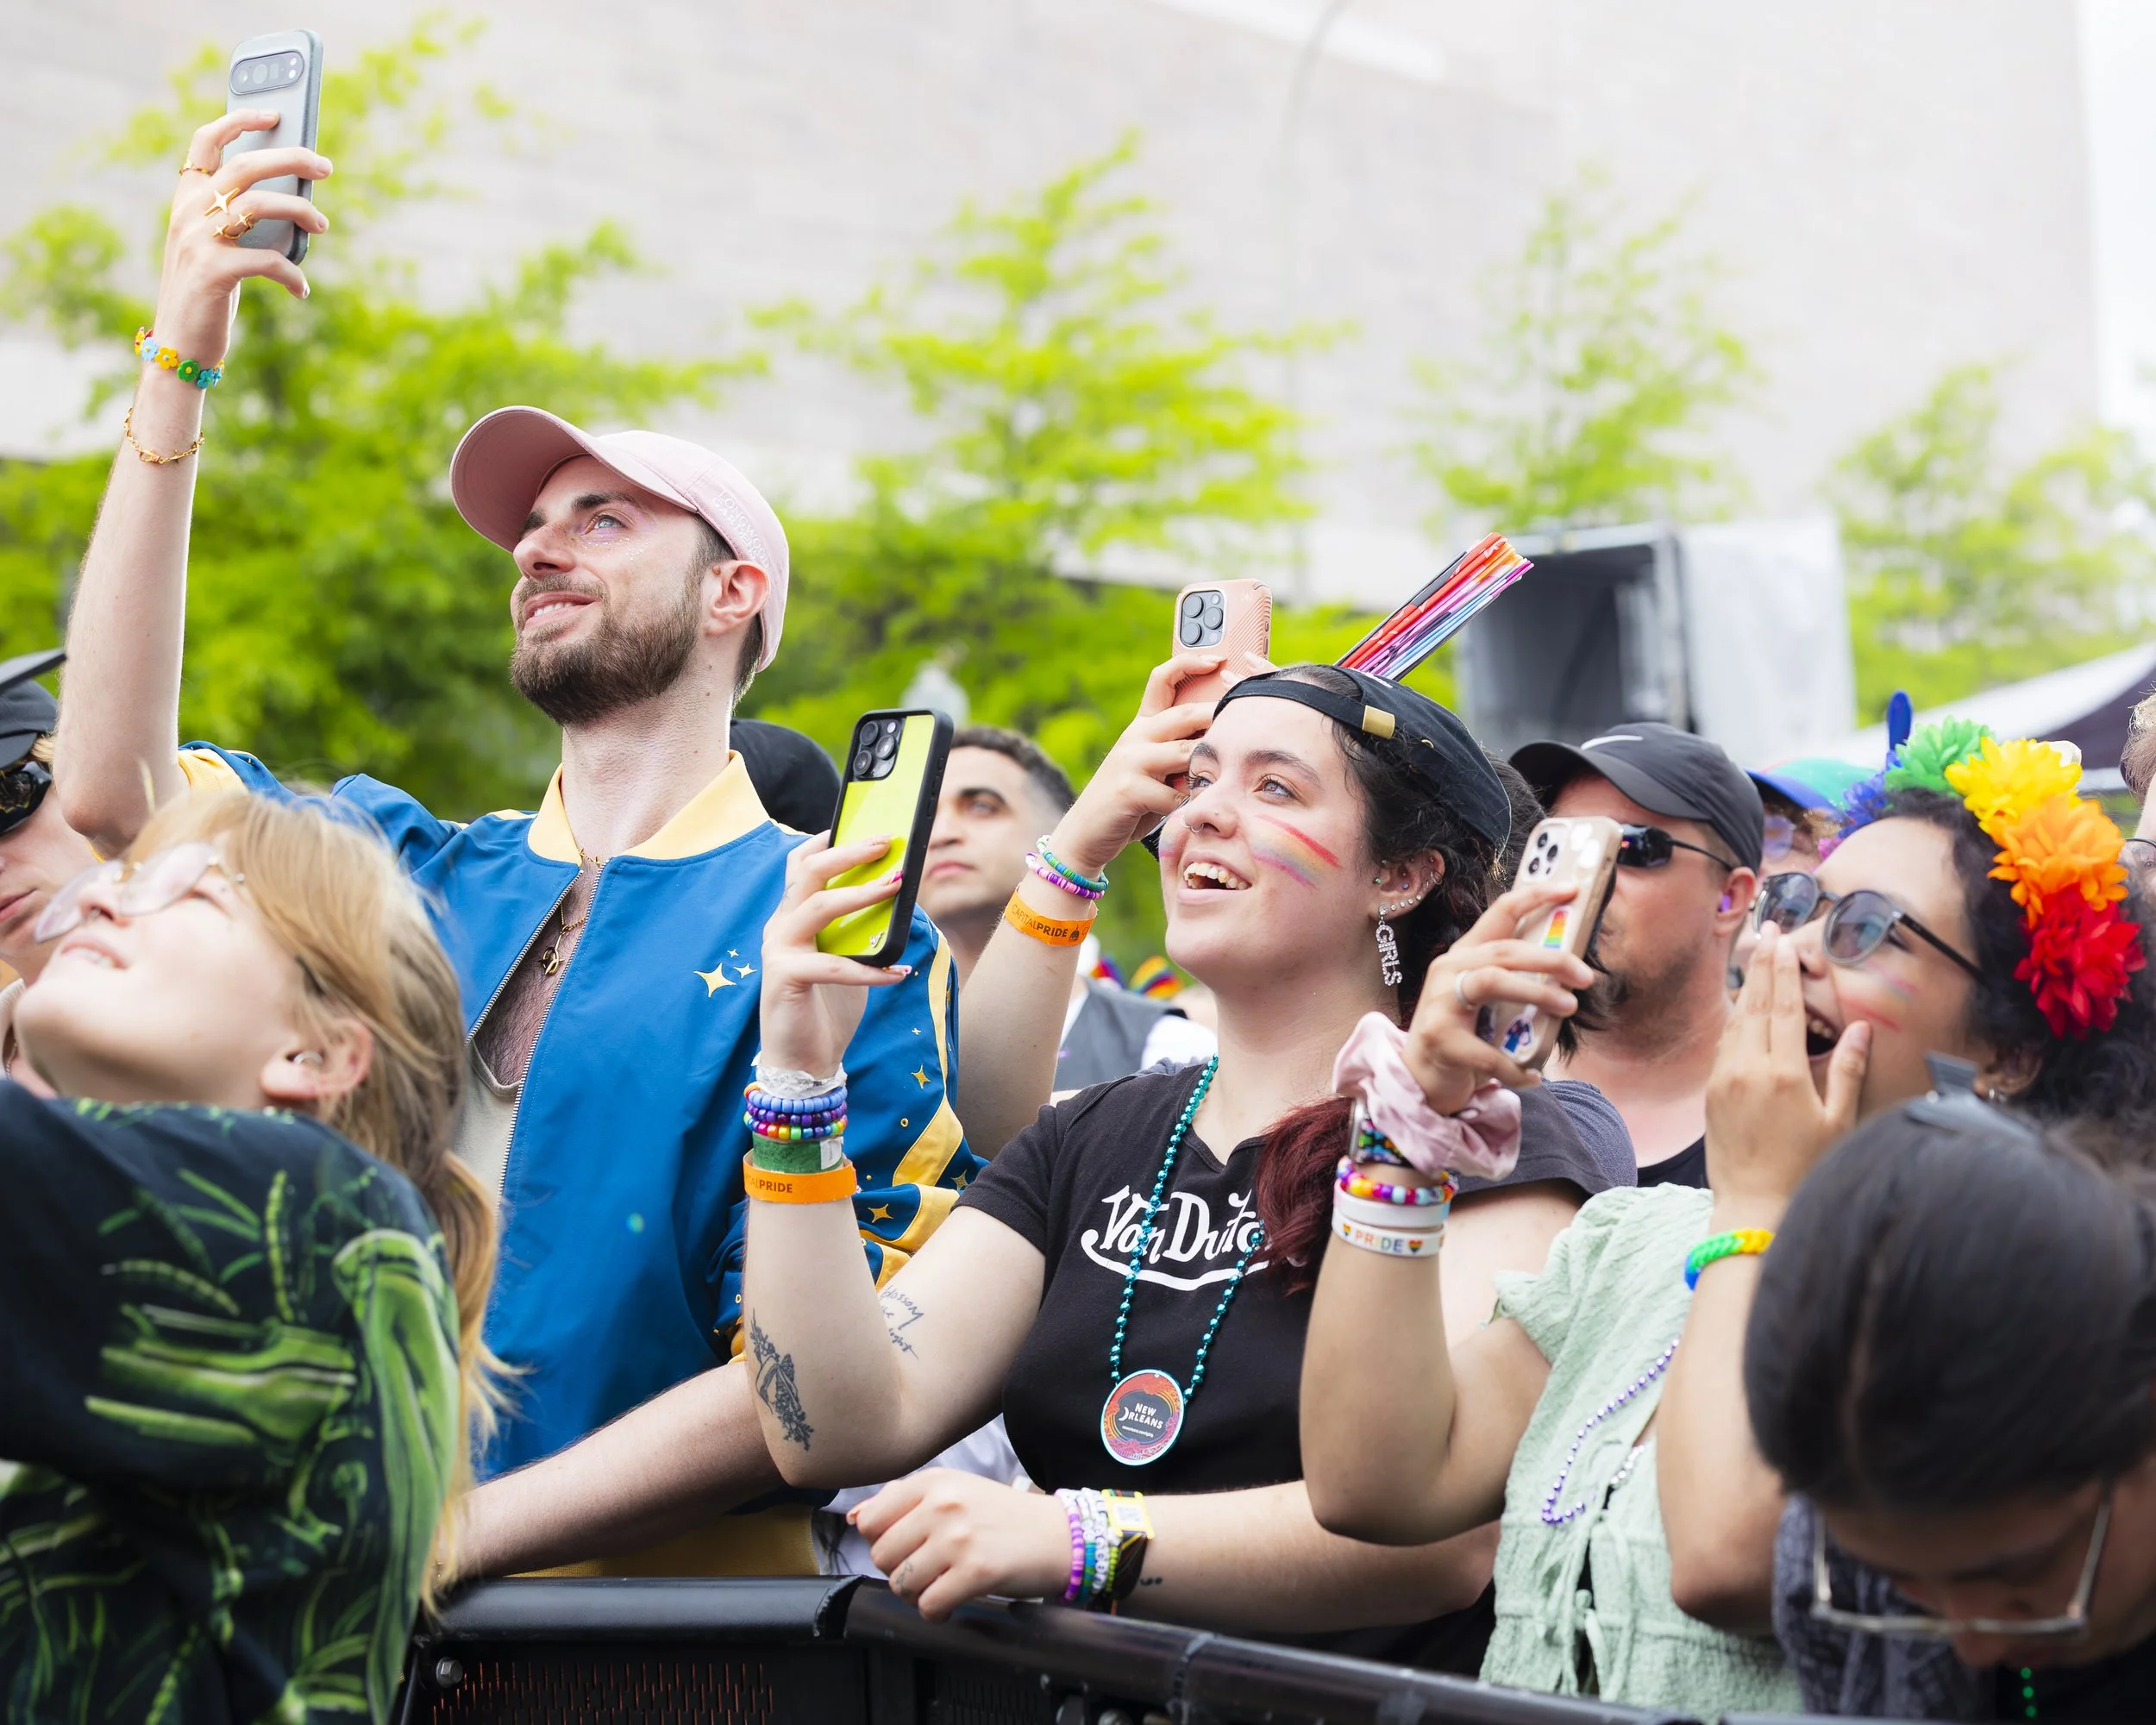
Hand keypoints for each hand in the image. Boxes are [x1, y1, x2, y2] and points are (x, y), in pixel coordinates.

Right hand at [151, 112, 333, 359]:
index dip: (238, 122)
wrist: (180, 343)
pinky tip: (300, 289)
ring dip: (301, 211)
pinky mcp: (214, 271)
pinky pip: (268, 260)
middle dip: (291, 159)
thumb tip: (296, 198)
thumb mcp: (218, 247)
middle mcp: (188, 212)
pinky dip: (293, 274)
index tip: (274, 115)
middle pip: (246, 166)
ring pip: (261, 205)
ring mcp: (198, 240)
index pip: (205, 142)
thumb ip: (239, 218)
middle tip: (324, 167)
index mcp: (187, 199)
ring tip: (322, 226)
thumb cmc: (208, 292)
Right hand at [757, 833, 913, 1078]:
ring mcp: (779, 950)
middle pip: (808, 872)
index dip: (827, 840)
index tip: (860, 822)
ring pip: (817, 907)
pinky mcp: (784, 978)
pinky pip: (832, 965)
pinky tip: (898, 973)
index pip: (801, 864)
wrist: (805, 1059)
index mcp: (793, 915)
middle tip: (885, 842)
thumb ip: (862, 927)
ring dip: (861, 894)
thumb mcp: (849, 956)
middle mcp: (781, 926)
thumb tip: (900, 892)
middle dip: (848, 853)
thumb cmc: (829, 1005)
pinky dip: (869, 969)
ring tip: (896, 886)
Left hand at [850, 1468, 1070, 1620]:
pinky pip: (929, 1606)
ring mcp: (959, 1539)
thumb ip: (902, 1500)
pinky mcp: (976, 1572)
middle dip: (899, 1571)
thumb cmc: (1002, 1516)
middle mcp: (942, 1505)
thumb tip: (855, 1518)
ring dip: (916, 1595)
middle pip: (881, 1555)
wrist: (1058, 1535)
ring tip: (939, 1587)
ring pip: (901, 1583)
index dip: (881, 1542)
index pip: (871, 1520)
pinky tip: (951, 1603)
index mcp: (933, 1482)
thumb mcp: (954, 1490)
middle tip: (926, 1572)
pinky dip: (936, 1612)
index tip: (905, 1548)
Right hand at [1047, 652, 1236, 876]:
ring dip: (1205, 771)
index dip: (1190, 663)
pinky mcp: (1128, 788)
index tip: (1218, 659)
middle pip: (1185, 714)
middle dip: (1218, 716)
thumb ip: (1177, 752)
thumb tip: (1223, 741)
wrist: (1086, 833)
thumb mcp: (1152, 768)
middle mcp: (1135, 736)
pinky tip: (1185, 817)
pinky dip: (1186, 807)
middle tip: (1246, 719)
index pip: (1162, 679)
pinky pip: (1174, 795)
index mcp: (1142, 725)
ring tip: (1216, 784)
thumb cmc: (1130, 802)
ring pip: (1185, 754)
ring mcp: (1130, 760)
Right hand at [1405, 880, 1595, 1111]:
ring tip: (1568, 1007)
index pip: (1501, 912)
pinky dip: (1516, 1066)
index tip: (1572, 889)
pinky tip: (1532, 1076)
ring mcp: (1440, 1002)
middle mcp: (1449, 970)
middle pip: (1505, 950)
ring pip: (1492, 981)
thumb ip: (1518, 982)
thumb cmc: (1465, 1035)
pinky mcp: (1440, 1037)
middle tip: (1586, 976)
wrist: (1421, 1077)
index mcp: (1465, 954)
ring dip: (1536, 992)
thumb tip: (1572, 972)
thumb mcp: (1490, 1001)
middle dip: (1551, 959)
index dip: (1537, 896)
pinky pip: (1488, 1050)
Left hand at [1703, 923, 1869, 1219]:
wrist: (1753, 1207)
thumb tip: (1862, 1028)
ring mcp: (1725, 1078)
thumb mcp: (1838, 1121)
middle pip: (1756, 1004)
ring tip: (1758, 959)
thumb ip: (1850, 1070)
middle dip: (1764, 966)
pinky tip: (1742, 1008)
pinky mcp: (1711, 1092)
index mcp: (1784, 1072)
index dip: (1785, 970)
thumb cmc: (1805, 1168)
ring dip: (1747, 988)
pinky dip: (1735, 1020)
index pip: (1784, 1007)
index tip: (1786, 941)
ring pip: (1736, 1021)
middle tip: (1769, 932)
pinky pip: (1724, 1044)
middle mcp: (1748, 1068)